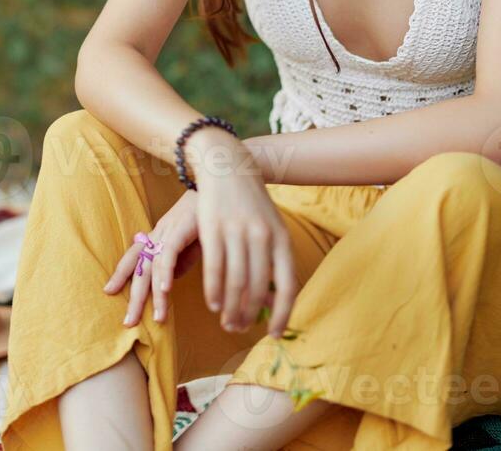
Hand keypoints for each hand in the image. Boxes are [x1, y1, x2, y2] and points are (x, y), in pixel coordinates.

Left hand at [102, 190, 202, 327]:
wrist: (219, 185)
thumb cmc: (207, 213)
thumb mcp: (192, 242)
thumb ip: (180, 261)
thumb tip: (168, 283)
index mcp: (159, 235)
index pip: (135, 256)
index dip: (121, 273)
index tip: (109, 291)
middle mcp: (159, 233)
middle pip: (140, 268)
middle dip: (134, 297)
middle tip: (128, 322)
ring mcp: (168, 231)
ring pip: (154, 267)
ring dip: (156, 296)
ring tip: (158, 318)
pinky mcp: (182, 229)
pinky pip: (170, 255)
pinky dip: (167, 273)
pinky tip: (166, 291)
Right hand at [189, 131, 299, 338]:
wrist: (228, 166)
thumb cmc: (252, 204)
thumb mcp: (273, 228)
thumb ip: (275, 260)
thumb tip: (277, 300)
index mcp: (282, 239)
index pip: (288, 286)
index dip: (281, 314)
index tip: (271, 334)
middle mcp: (262, 237)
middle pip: (258, 288)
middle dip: (248, 315)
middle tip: (239, 329)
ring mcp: (237, 232)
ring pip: (235, 282)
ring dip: (230, 308)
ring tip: (226, 321)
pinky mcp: (213, 228)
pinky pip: (214, 267)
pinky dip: (213, 290)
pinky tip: (212, 303)